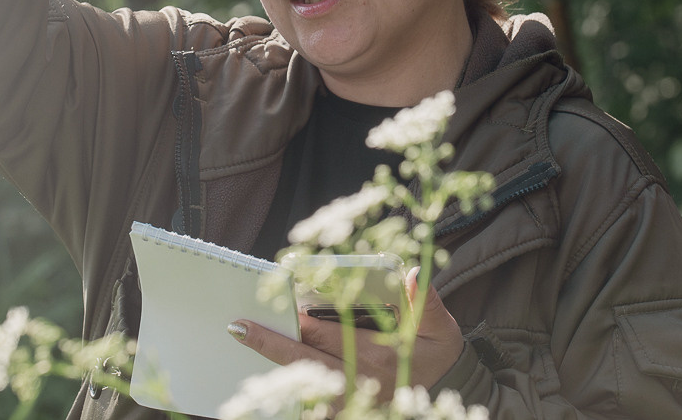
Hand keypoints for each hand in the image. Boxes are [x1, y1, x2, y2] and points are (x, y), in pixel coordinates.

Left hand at [231, 268, 464, 401]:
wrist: (441, 383)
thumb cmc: (433, 350)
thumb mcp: (439, 327)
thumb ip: (427, 302)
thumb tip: (414, 275)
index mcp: (376, 357)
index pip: (328, 337)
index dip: (300, 323)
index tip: (279, 308)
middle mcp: (356, 382)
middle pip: (304, 361)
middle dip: (270, 343)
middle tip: (239, 327)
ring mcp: (346, 401)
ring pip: (300, 385)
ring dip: (273, 366)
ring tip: (243, 342)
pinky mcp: (341, 409)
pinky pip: (308, 405)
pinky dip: (288, 390)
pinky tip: (261, 380)